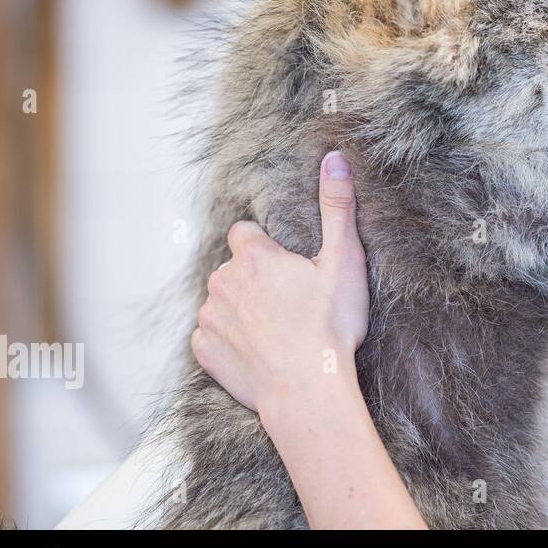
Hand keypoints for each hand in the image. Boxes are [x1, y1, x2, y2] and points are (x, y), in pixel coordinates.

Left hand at [191, 151, 369, 420]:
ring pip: (221, 302)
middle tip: (291, 303)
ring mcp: (209, 318)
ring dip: (241, 310)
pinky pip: (210, 336)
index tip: (288, 268)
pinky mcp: (204, 351)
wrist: (308, 390)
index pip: (244, 233)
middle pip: (233, 270)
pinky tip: (258, 352)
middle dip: (255, 280)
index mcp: (253, 257)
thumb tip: (334, 158)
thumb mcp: (344, 260)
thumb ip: (337, 206)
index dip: (265, 247)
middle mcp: (222, 282)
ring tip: (277, 331)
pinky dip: (229, 341)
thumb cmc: (330, 326)